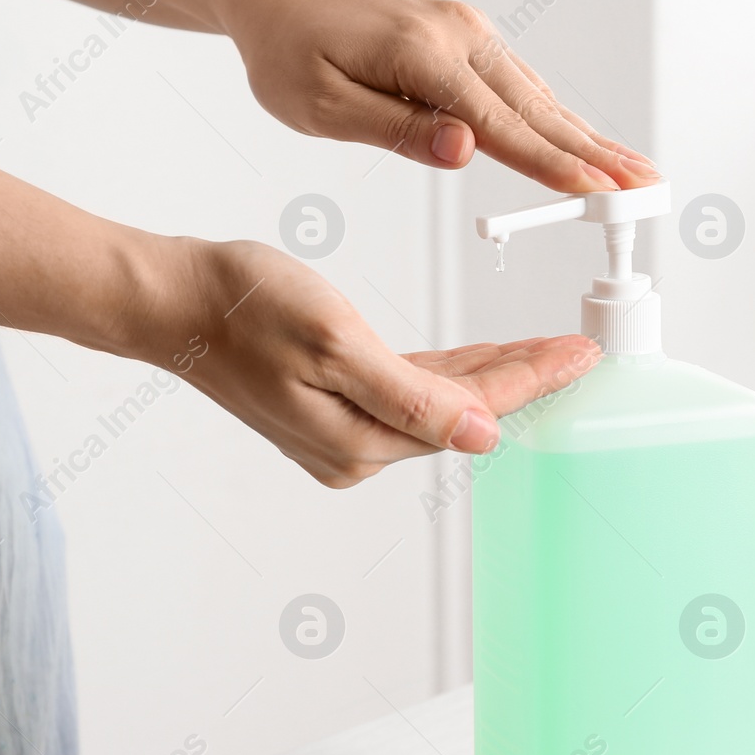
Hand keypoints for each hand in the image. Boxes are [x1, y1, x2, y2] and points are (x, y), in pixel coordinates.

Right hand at [147, 240, 599, 487]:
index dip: (533, 382)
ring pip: (440, 405)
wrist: (172, 303)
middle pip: (462, 414)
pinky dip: (450, 376)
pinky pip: (408, 396)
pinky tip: (480, 361)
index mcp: (361, 441)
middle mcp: (356, 451)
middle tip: (581, 351)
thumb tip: (482, 436)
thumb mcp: (335, 341)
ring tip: (547, 352)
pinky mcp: (331, 413)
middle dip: (525, 382)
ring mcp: (342, 436)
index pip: (471, 412)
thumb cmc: (242, 309)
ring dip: (493, 378)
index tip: (582, 355)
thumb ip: (412, 395)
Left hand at [224, 0, 660, 193]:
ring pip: (539, 97)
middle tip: (646, 188)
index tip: (597, 190)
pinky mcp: (468, 38)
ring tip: (633, 173)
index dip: (553, 165)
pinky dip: (558, 118)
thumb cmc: (288, 51)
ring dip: (589, 138)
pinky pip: (522, 86)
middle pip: (538, 109)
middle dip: (596, 153)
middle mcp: (457, 36)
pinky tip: (585, 143)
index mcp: (421, 56)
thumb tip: (465, 151)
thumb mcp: (321, 107)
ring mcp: (468, 32)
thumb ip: (396, 130)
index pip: (500, 125)